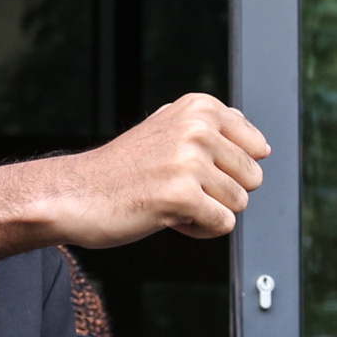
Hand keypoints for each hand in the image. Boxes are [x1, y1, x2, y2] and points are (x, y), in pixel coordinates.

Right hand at [0, 94, 270, 262]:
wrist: (74, 194)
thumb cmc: (123, 169)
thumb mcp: (168, 130)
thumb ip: (212, 130)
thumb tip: (262, 143)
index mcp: (200, 107)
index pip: (256, 147)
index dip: (228, 168)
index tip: (191, 168)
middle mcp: (198, 127)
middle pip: (253, 177)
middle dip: (221, 192)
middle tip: (176, 188)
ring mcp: (189, 160)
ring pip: (240, 203)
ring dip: (208, 212)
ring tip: (168, 201)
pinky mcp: (182, 195)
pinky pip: (223, 224)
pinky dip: (199, 230)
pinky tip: (166, 218)